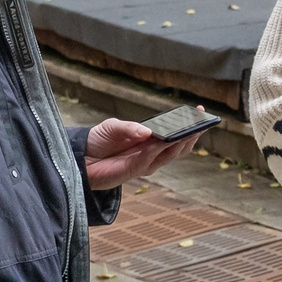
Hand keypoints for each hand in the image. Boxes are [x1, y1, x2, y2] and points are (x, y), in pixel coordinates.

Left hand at [83, 116, 203, 188]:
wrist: (80, 157)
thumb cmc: (98, 141)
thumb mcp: (114, 127)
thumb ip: (129, 128)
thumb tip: (149, 131)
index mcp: (151, 141)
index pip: (176, 135)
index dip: (189, 125)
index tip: (201, 111)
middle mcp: (152, 153)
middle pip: (179, 146)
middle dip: (192, 134)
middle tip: (202, 121)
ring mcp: (145, 163)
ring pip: (170, 154)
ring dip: (180, 142)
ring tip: (190, 129)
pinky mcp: (134, 171)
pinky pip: (151, 159)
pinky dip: (159, 149)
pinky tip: (164, 139)